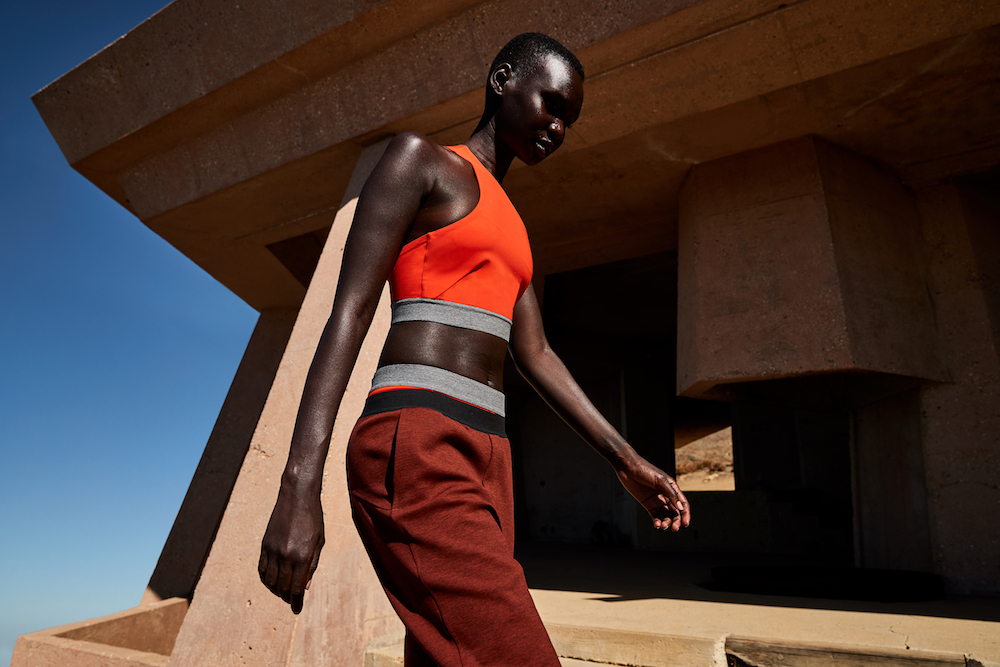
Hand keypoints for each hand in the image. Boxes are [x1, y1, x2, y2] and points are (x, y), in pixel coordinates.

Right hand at [258, 490, 324, 613]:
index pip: (296, 588)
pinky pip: (262, 569)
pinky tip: (271, 581)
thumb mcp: (319, 542)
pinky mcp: (265, 545)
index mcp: (303, 556)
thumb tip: (304, 587)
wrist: (297, 497)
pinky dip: (266, 579)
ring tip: (282, 592)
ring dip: (276, 590)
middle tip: (291, 600)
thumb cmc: (313, 518)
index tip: (296, 609)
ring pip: (270, 581)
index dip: (296, 602)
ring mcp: (273, 551)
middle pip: (283, 587)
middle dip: (287, 597)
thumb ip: (312, 565)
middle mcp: (286, 556)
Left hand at [616, 455, 690, 531]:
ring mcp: (656, 500)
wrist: (628, 467)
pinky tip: (657, 525)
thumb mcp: (660, 480)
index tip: (686, 524)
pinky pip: (655, 515)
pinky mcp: (647, 503)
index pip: (682, 503)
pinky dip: (657, 521)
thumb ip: (670, 493)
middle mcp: (666, 495)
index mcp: (672, 488)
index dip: (685, 514)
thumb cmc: (645, 470)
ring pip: (666, 514)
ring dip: (667, 522)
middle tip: (674, 528)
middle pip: (675, 511)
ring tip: (663, 526)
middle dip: (676, 521)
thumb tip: (680, 507)